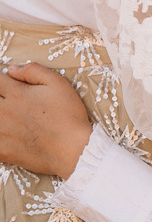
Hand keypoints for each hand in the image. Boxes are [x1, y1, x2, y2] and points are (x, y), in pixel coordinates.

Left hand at [0, 62, 91, 177]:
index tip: (4, 83)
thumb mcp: (57, 84)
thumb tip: (12, 69)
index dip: (0, 80)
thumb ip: (33, 71)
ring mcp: (2, 132)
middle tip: (8, 100)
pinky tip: (4, 134)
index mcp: (17, 94)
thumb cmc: (69, 116)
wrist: (74, 150)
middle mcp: (5, 112)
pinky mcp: (4, 151)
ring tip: (7, 116)